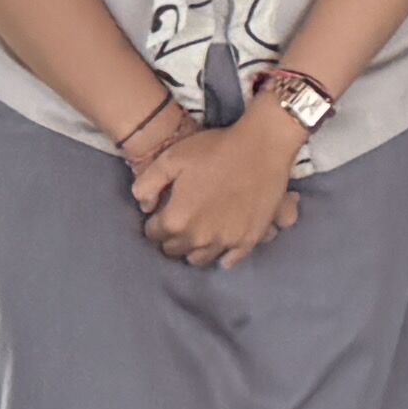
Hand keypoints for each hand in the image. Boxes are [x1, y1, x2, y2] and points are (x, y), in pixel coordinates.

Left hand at [136, 115, 300, 267]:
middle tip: (183, 217)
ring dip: (195, 247)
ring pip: (199, 258)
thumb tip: (145, 207)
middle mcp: (198, 238)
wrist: (262, 147)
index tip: (165, 209)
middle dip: (174, 235)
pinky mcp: (248, 241)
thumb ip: (146, 185)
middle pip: (174, 249)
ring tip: (200, 230)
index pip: (153, 233)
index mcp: (176, 220)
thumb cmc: (214, 149)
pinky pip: (229, 261)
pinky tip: (221, 242)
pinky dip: (222, 255)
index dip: (157, 220)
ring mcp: (224, 242)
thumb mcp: (171, 158)